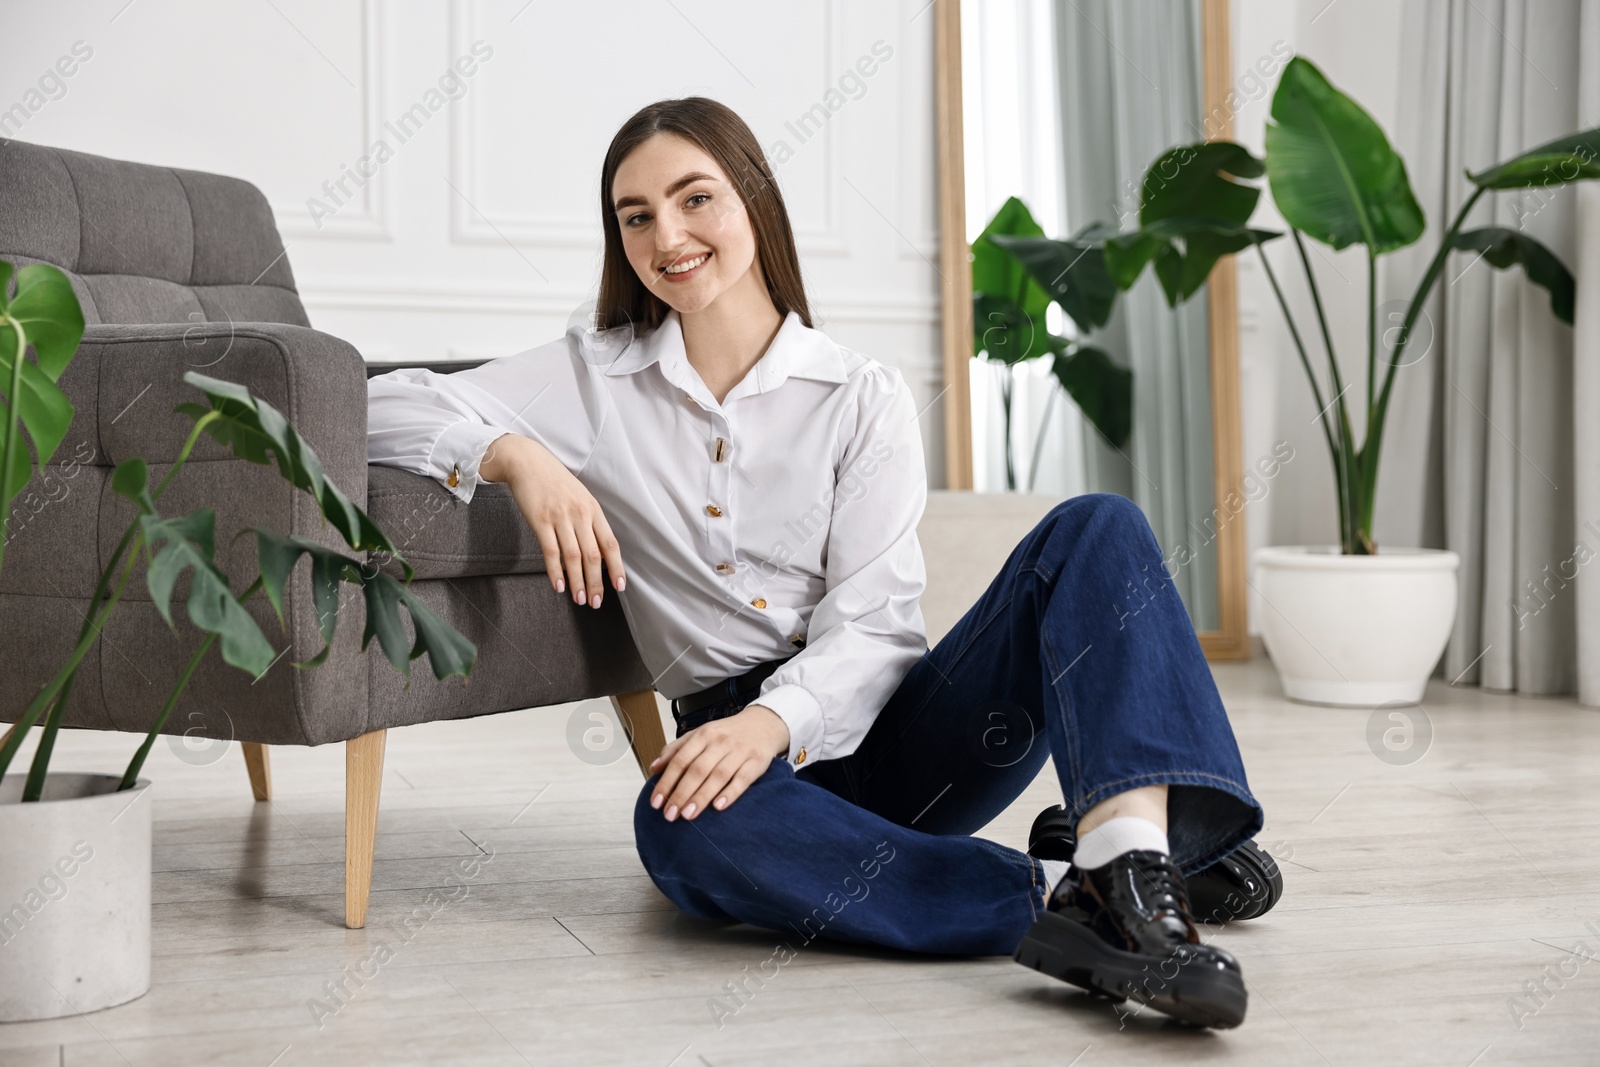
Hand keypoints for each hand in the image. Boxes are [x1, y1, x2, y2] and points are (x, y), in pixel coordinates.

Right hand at [479, 432, 623, 608]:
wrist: (528, 462)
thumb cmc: (555, 483)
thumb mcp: (580, 498)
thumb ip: (589, 522)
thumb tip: (598, 553)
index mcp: (593, 510)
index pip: (610, 544)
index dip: (616, 567)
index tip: (619, 586)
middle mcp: (580, 514)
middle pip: (593, 555)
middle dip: (596, 582)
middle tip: (596, 602)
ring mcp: (560, 517)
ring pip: (573, 557)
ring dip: (578, 582)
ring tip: (580, 599)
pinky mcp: (540, 520)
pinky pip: (551, 551)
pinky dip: (556, 572)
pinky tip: (559, 586)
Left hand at [648, 704, 790, 820]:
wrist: (764, 724)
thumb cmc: (727, 734)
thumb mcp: (700, 735)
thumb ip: (676, 750)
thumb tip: (654, 768)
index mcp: (703, 735)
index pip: (680, 760)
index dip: (666, 782)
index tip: (656, 802)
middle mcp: (720, 741)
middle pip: (697, 769)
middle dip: (681, 794)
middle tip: (669, 814)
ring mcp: (739, 751)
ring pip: (718, 775)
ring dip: (701, 797)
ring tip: (688, 815)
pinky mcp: (757, 761)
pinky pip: (743, 778)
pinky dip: (730, 793)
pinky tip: (718, 807)